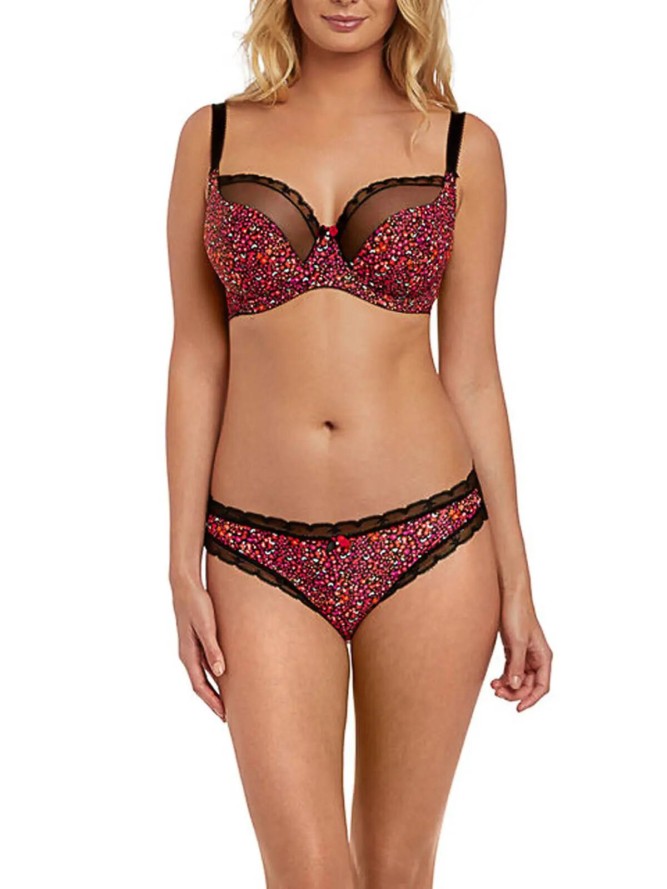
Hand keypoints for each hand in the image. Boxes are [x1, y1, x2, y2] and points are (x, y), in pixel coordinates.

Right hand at [171, 577, 226, 720]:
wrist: (185, 585)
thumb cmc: (196, 604)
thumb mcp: (206, 626)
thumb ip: (212, 648)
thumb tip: (220, 673)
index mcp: (188, 654)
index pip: (200, 685)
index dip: (212, 701)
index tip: (224, 715)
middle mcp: (188, 654)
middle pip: (200, 684)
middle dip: (213, 700)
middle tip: (228, 715)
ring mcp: (192, 648)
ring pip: (203, 675)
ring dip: (214, 688)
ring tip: (229, 700)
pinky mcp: (197, 640)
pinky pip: (205, 663)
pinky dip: (215, 674)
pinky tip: (225, 674)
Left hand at [490, 592, 551, 711]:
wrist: (509, 595)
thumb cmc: (517, 614)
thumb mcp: (517, 642)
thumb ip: (516, 664)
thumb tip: (515, 686)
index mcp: (543, 656)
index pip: (542, 686)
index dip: (531, 699)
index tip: (518, 708)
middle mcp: (536, 657)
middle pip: (528, 685)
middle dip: (515, 692)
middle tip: (498, 694)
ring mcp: (525, 654)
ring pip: (519, 679)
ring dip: (508, 686)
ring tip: (494, 688)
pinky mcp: (514, 649)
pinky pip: (511, 670)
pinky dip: (504, 677)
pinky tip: (494, 681)